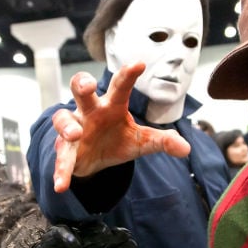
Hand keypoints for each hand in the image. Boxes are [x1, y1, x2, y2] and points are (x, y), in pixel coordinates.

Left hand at [15, 220, 136, 247]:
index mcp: (55, 240)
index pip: (60, 234)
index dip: (68, 237)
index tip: (75, 245)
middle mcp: (74, 236)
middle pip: (85, 230)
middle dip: (95, 232)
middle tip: (104, 234)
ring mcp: (89, 240)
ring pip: (101, 234)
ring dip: (113, 235)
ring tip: (125, 236)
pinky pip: (111, 246)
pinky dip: (121, 246)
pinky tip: (132, 246)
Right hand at [51, 63, 189, 191]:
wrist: (95, 160)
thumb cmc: (117, 140)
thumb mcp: (142, 141)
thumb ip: (162, 141)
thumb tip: (185, 148)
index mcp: (112, 105)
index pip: (120, 87)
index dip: (127, 75)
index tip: (138, 64)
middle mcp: (90, 111)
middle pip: (81, 90)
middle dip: (82, 85)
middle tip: (89, 86)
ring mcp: (74, 128)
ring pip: (63, 119)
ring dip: (68, 126)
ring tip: (75, 134)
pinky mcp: (65, 149)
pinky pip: (61, 157)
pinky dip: (61, 170)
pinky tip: (62, 184)